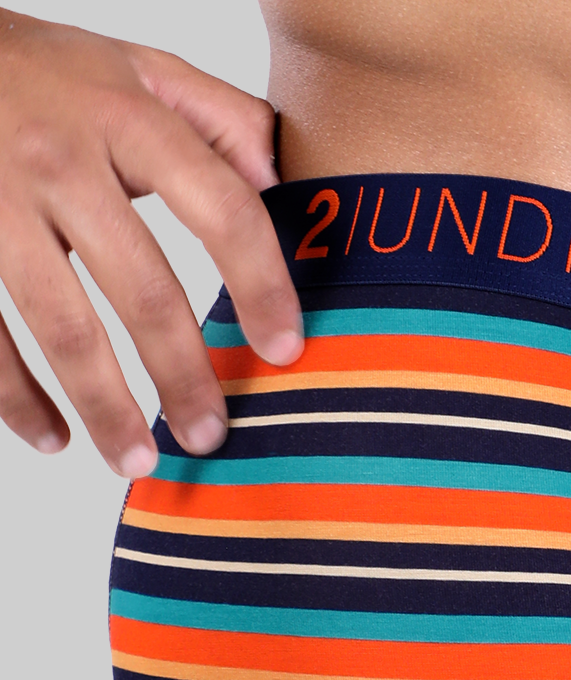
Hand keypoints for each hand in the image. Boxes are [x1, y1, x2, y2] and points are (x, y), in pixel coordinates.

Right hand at [0, 10, 302, 475]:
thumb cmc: (48, 72)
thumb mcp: (137, 66)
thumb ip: (220, 118)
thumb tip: (285, 180)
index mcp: (127, 115)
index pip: (222, 208)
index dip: (262, 284)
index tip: (286, 351)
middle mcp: (59, 156)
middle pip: (143, 286)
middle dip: (184, 374)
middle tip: (211, 437)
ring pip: (62, 325)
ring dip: (106, 406)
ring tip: (139, 463)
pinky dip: (15, 397)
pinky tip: (53, 438)